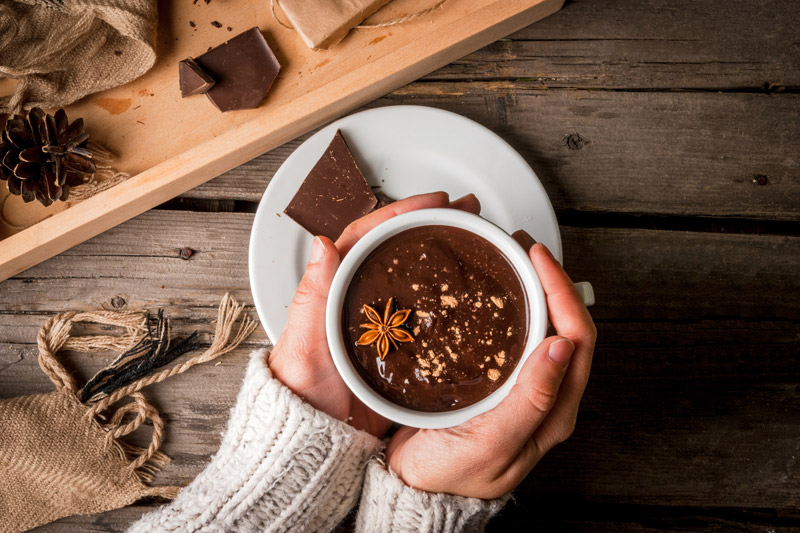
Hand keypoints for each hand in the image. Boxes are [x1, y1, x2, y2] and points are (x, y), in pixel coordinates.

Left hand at [267, 191, 480, 437]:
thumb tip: (322, 244)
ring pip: (418, 278)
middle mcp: (362, 299)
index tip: (434, 201)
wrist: (318, 439)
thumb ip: (313, 296)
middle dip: (433, 224)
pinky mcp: (402, 348)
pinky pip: (429, 315)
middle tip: (468, 211)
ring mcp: (385, 323)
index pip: (369, 236)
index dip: (402, 213)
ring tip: (479, 239)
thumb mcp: (304, 343)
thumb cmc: (302, 392)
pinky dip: (449, 298)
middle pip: (398, 250)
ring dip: (444, 254)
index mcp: (335, 289)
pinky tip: (473, 295)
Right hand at [384, 243, 596, 497]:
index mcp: (554, 410)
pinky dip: (510, 305)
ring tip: (510, 259)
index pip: (578, 337)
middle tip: (523, 248)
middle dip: (551, 281)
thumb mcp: (494, 441)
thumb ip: (532, 399)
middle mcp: (545, 395)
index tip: (536, 258)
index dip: (562, 291)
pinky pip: (516, 335)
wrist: (411, 488)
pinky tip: (490, 292)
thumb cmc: (450, 475)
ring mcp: (522, 387)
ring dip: (533, 290)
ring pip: (543, 327)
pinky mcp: (498, 382)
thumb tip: (563, 346)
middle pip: (566, 325)